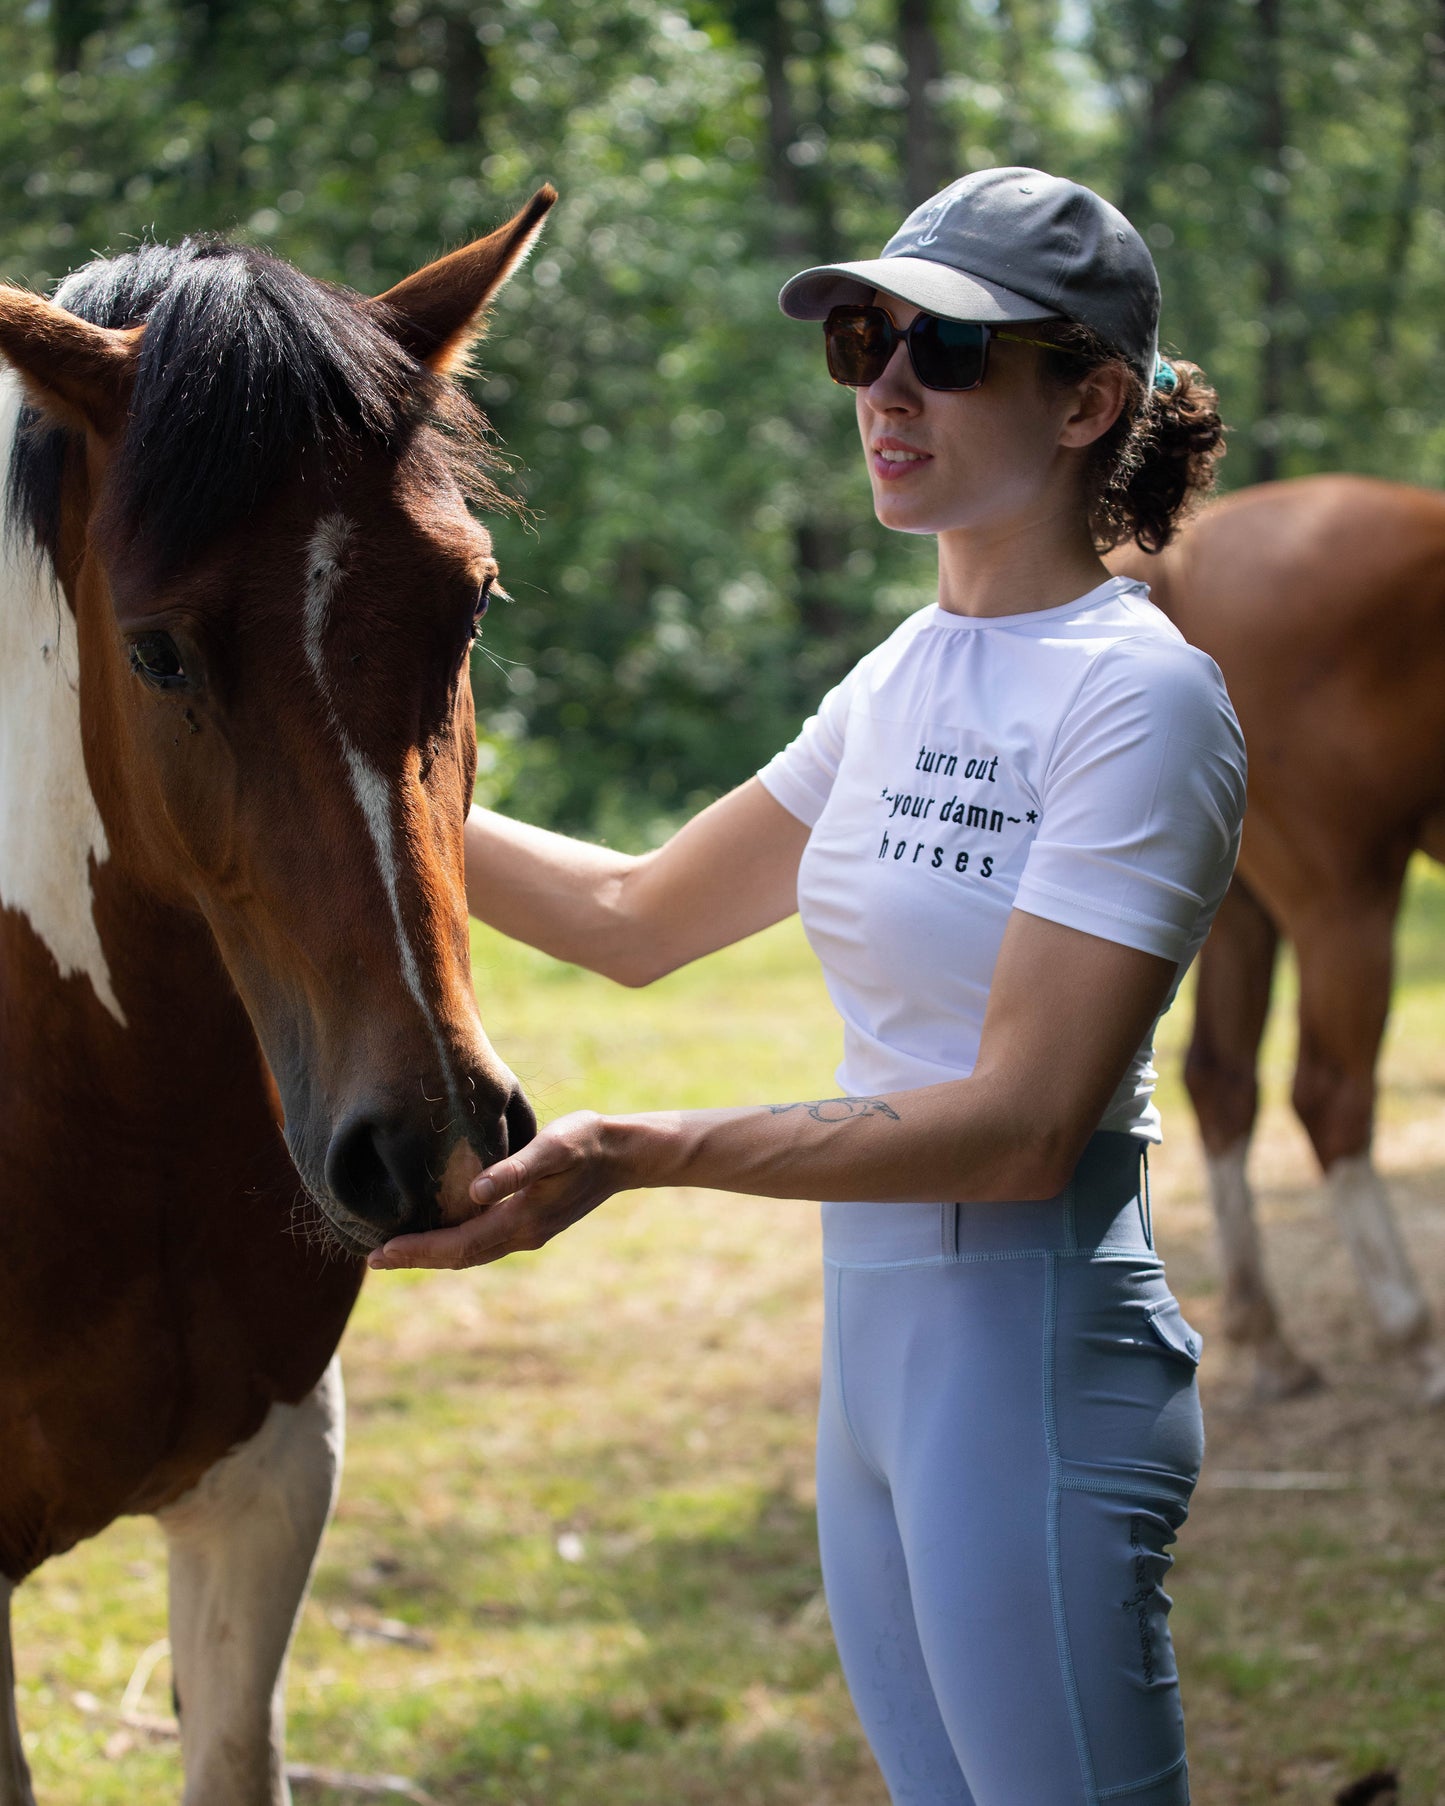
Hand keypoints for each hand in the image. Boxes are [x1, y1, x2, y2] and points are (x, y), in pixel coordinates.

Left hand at [365, 1111, 630, 1270]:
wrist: (625, 1154)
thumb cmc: (587, 1141)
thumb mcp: (553, 1147)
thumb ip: (516, 1169)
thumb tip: (475, 1192)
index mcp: (522, 1221)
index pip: (458, 1245)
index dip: (417, 1251)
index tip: (379, 1254)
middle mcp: (522, 1235)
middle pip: (460, 1257)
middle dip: (416, 1258)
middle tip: (373, 1259)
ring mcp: (529, 1232)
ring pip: (471, 1252)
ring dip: (434, 1254)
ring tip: (397, 1250)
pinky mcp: (532, 1221)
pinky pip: (484, 1240)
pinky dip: (455, 1241)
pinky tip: (440, 1229)